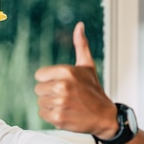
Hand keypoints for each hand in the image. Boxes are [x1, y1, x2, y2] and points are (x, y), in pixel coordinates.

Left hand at [34, 22, 117, 137]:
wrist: (105, 116)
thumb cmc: (93, 90)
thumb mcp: (87, 66)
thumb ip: (81, 45)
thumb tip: (79, 25)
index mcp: (66, 71)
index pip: (39, 75)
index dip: (49, 80)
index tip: (62, 83)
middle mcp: (62, 86)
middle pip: (38, 89)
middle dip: (49, 92)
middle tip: (66, 96)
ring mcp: (60, 103)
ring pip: (40, 102)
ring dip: (50, 104)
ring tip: (67, 104)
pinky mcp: (58, 118)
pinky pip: (42, 114)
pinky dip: (51, 115)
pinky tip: (65, 113)